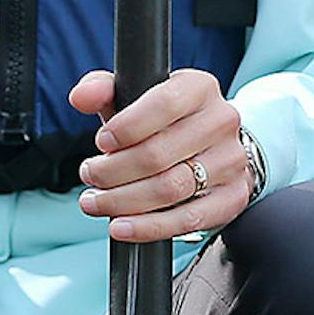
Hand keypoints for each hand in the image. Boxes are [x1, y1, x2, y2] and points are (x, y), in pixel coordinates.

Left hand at [68, 68, 252, 240]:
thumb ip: (103, 90)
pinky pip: (188, 220)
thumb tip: (81, 97)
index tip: (101, 142)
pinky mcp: (232, 197)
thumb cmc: (165, 121)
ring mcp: (231, 161)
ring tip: (96, 201)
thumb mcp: (135, 97)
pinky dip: (148, 227)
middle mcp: (221, 122)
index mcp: (199, 88)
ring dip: (123, 200)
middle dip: (113, 170)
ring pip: (171, 189)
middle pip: (159, 154)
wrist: (211, 147)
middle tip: (89, 176)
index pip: (164, 104)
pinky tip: (121, 226)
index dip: (126, 127)